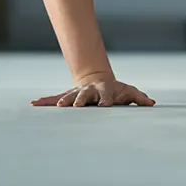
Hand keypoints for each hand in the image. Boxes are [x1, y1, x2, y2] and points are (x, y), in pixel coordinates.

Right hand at [31, 79, 155, 106]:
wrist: (97, 79)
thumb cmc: (115, 90)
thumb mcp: (129, 92)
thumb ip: (140, 98)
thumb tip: (152, 103)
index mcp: (105, 90)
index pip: (107, 95)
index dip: (107, 99)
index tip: (106, 105)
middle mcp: (89, 91)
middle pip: (85, 95)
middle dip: (81, 100)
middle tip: (78, 105)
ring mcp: (77, 93)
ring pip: (69, 97)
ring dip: (63, 101)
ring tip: (55, 106)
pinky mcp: (67, 95)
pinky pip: (54, 98)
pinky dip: (44, 101)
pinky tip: (34, 104)